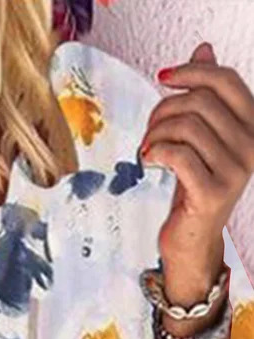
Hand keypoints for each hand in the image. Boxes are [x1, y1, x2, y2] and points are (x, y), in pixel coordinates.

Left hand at [139, 42, 253, 299]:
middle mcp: (252, 146)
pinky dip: (156, 151)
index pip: (226, 80)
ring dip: (156, 132)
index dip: (192, 71)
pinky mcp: (213, 193)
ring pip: (187, 126)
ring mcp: (236, 171)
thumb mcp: (200, 136)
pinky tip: (149, 159)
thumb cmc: (193, 184)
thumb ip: (205, 95)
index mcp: (253, 127)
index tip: (162, 77)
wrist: (191, 237)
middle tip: (149, 130)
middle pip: (200, 102)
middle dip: (164, 109)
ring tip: (148, 148)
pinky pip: (178, 154)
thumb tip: (203, 48)